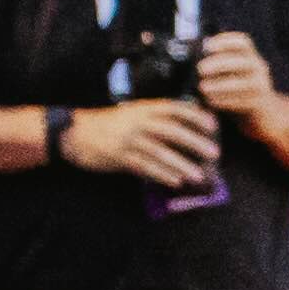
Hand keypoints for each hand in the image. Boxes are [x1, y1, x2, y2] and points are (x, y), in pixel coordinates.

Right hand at [74, 98, 221, 187]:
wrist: (75, 133)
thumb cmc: (109, 124)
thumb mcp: (132, 113)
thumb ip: (155, 118)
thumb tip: (185, 126)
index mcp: (143, 109)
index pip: (174, 108)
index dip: (195, 115)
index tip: (213, 125)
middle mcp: (137, 122)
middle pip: (171, 130)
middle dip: (195, 141)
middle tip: (214, 152)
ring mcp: (128, 140)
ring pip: (160, 152)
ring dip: (182, 164)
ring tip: (199, 175)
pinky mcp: (119, 157)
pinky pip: (145, 167)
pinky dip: (161, 174)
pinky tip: (176, 181)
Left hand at [193, 30, 273, 121]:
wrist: (261, 111)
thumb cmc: (237, 88)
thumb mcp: (230, 71)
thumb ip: (217, 62)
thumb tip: (193, 52)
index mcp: (250, 56)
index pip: (243, 42)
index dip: (225, 41)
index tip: (206, 46)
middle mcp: (258, 68)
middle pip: (242, 61)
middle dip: (219, 64)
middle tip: (200, 69)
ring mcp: (261, 85)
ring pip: (242, 83)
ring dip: (220, 85)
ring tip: (203, 87)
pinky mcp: (258, 103)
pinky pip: (241, 101)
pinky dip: (224, 101)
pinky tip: (211, 101)